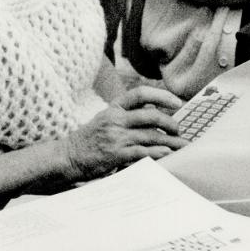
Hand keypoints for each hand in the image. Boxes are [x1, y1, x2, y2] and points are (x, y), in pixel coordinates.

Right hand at [63, 85, 185, 180]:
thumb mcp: (106, 119)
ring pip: (150, 136)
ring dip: (169, 141)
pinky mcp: (116, 154)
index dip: (161, 95)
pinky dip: (157, 153)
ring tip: (181, 145)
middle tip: (178, 130)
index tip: (176, 102)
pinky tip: (166, 154)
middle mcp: (115, 119)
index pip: (140, 94)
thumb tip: (156, 113)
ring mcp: (115, 137)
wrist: (68, 156)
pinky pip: (142, 152)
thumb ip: (127, 115)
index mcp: (114, 107)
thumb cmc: (90, 139)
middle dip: (169, 123)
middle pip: (150, 116)